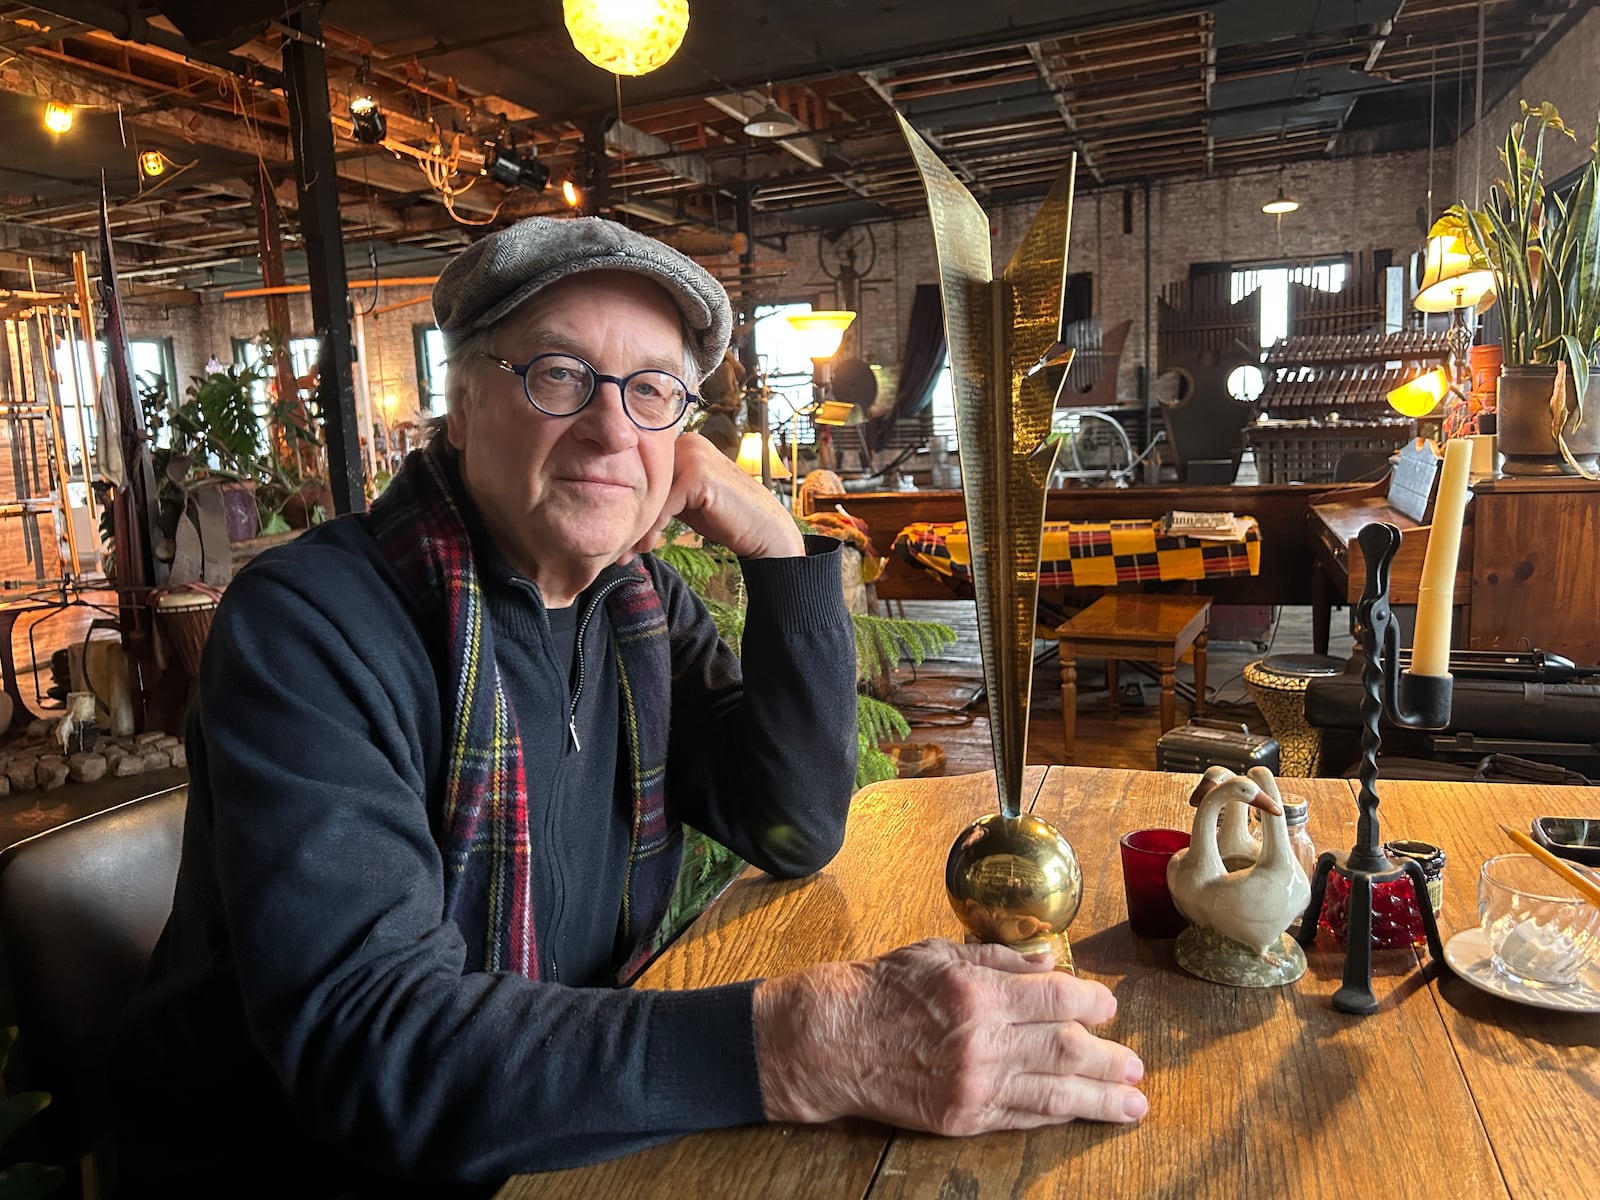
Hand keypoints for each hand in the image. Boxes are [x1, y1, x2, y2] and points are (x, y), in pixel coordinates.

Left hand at [629, 432, 804, 559]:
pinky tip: (651, 546)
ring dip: (639, 526)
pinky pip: (664, 506)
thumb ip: (663, 492)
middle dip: (633, 515)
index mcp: (683, 443)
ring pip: (652, 495)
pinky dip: (654, 529)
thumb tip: (623, 501)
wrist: (764, 530)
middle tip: (619, 547)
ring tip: (630, 551)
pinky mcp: (698, 475)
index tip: (621, 532)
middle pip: (645, 481)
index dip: (632, 502)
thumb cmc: (725, 516)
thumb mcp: (686, 498)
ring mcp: (695, 456)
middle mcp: (688, 442)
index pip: (645, 471)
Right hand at [752, 939, 1146, 1135]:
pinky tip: (1078, 1113)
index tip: (1110, 1006)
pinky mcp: (960, 1117)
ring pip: (1052, 1093)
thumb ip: (996, 958)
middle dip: (1109, 1059)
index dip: (1092, 1003)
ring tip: (1131, 1104)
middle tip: (1137, 1065)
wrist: (829, 1039)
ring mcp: (972, 1084)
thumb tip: (1048, 960)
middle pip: (1065, 1050)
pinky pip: (1021, 1116)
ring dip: (1098, 1099)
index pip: (1055, 997)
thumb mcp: (937, 954)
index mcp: (977, 991)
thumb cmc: (879, 988)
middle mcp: (981, 1040)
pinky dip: (1055, 1114)